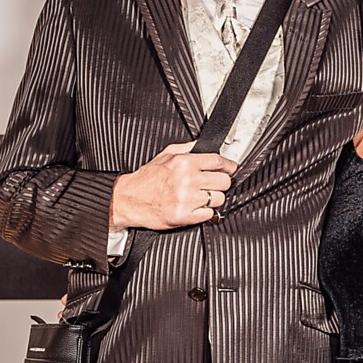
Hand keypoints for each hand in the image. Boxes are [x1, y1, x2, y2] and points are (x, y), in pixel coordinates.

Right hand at [109, 143, 237, 231]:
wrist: (129, 200)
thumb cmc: (146, 180)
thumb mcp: (165, 155)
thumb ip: (186, 149)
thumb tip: (203, 147)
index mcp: (184, 163)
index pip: (218, 162)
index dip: (229, 166)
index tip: (232, 169)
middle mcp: (187, 180)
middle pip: (224, 181)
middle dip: (221, 183)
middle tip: (213, 185)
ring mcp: (187, 199)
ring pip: (219, 199)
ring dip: (214, 199)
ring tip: (201, 197)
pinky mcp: (185, 216)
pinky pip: (209, 214)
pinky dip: (206, 212)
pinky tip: (196, 207)